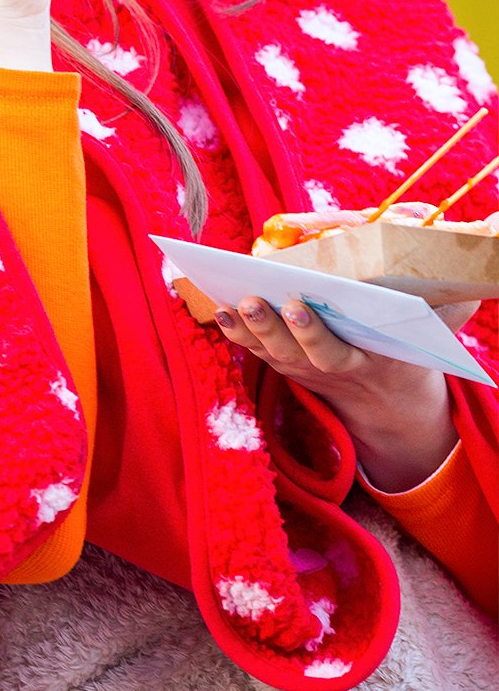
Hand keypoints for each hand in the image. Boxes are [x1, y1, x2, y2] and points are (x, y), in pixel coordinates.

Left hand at [214, 296, 478, 489]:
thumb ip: (451, 310)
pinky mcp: (288, 365)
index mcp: (368, 364)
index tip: (298, 305)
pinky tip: (219, 309)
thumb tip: (470, 283)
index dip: (313, 333)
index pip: (336, 353)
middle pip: (295, 354)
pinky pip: (258, 351)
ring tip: (229, 303)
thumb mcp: (439, 335)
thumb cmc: (415, 353)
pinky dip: (238, 333)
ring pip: (272, 354)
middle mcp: (332, 371)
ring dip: (248, 330)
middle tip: (254, 299)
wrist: (394, 407)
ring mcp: (306, 372)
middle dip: (273, 327)